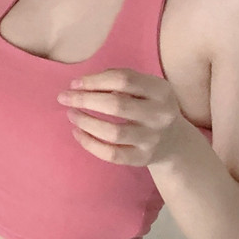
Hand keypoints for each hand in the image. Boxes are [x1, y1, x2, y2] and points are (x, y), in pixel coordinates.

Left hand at [56, 67, 184, 166]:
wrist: (174, 141)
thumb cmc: (150, 105)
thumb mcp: (146, 87)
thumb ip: (119, 80)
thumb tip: (81, 85)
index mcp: (161, 91)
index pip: (123, 80)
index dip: (95, 80)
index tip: (75, 83)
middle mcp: (160, 115)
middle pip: (116, 105)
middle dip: (85, 100)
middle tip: (64, 98)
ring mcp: (152, 139)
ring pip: (113, 132)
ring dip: (86, 122)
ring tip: (71, 114)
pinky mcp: (142, 158)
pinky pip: (111, 154)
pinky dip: (90, 144)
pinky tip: (77, 133)